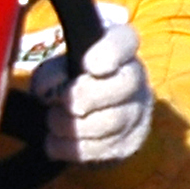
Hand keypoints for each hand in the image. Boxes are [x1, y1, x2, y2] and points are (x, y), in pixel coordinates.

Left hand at [29, 20, 150, 164]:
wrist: (79, 112)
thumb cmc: (66, 81)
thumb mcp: (53, 70)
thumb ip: (51, 75)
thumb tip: (50, 91)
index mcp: (118, 46)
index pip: (125, 40)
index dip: (110, 52)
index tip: (89, 65)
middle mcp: (135, 75)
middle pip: (124, 84)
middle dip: (87, 96)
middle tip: (62, 104)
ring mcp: (139, 110)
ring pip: (115, 120)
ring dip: (75, 126)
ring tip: (54, 123)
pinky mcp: (133, 140)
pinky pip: (108, 147)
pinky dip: (76, 148)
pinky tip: (57, 143)